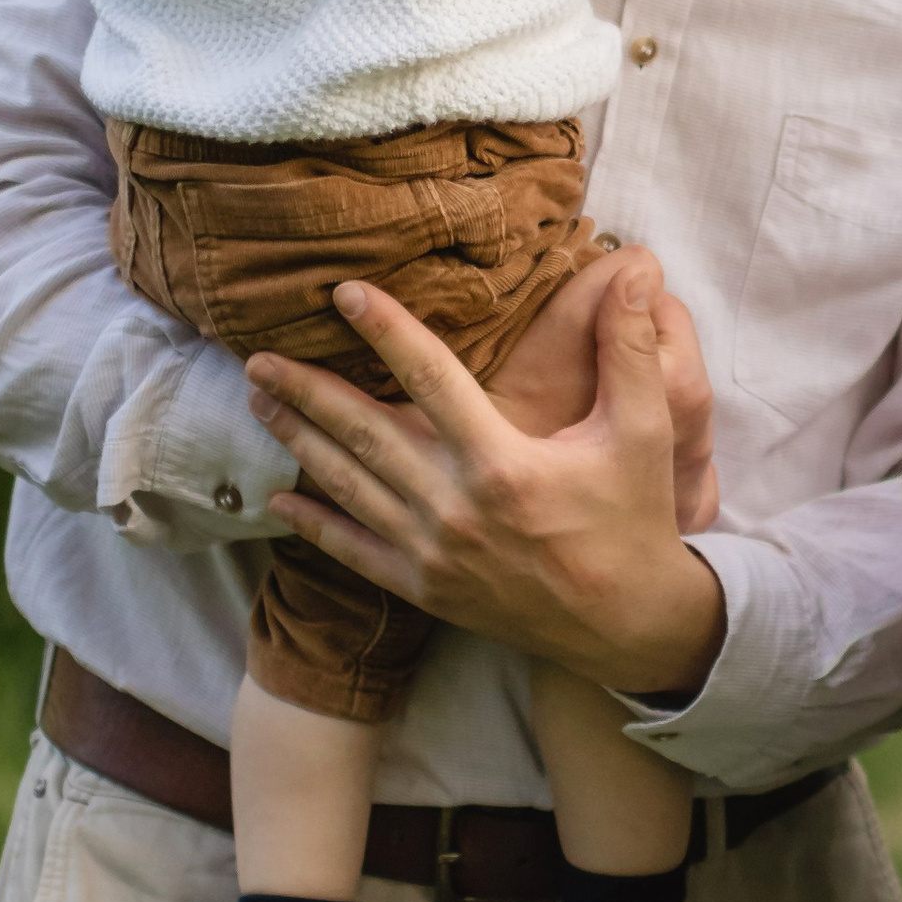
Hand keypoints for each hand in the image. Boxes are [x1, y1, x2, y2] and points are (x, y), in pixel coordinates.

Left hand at [245, 257, 725, 696]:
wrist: (626, 624)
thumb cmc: (634, 521)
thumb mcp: (644, 433)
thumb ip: (631, 352)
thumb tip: (637, 276)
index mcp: (502, 463)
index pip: (431, 377)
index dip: (386, 330)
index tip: (344, 294)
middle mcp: (455, 507)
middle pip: (365, 433)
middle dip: (307, 391)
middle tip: (257, 357)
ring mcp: (433, 553)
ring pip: (349, 487)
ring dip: (300, 442)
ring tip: (259, 403)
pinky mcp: (426, 588)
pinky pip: (354, 554)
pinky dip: (313, 526)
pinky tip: (278, 500)